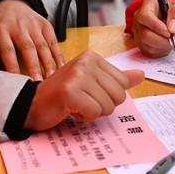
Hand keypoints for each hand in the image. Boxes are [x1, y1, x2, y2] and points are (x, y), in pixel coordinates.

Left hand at [0, 0, 64, 79]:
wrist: (10, 4)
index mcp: (1, 31)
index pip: (7, 50)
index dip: (13, 66)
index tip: (17, 81)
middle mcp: (18, 27)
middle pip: (28, 48)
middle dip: (34, 66)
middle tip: (38, 81)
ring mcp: (33, 25)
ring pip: (43, 45)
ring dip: (48, 62)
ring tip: (51, 77)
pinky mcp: (45, 24)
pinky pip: (53, 41)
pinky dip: (58, 55)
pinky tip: (60, 67)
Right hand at [25, 51, 143, 129]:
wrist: (33, 103)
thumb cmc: (63, 93)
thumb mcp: (92, 81)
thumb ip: (117, 78)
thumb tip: (141, 74)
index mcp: (93, 57)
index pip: (123, 83)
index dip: (108, 96)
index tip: (90, 92)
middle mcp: (86, 62)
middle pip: (118, 95)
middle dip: (102, 105)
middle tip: (83, 100)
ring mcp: (77, 75)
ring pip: (107, 106)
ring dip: (93, 112)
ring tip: (76, 104)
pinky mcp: (70, 91)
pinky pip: (94, 112)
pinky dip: (84, 116)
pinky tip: (71, 109)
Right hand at [132, 0, 174, 57]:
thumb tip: (172, 27)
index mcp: (148, 5)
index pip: (145, 17)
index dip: (156, 26)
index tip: (169, 32)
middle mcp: (139, 18)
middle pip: (144, 34)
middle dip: (162, 40)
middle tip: (173, 39)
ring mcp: (138, 32)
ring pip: (147, 45)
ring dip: (162, 46)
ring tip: (171, 40)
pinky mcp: (141, 43)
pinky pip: (149, 52)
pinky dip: (161, 51)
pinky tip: (166, 44)